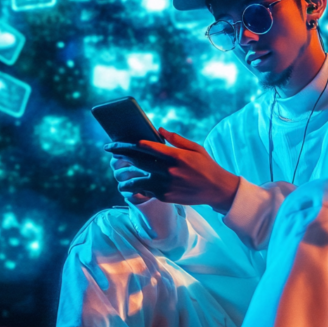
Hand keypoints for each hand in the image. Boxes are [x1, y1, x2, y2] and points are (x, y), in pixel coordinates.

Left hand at [105, 129, 240, 211]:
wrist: (217, 190)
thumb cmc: (207, 166)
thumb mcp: (195, 148)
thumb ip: (176, 139)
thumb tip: (159, 130)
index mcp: (175, 156)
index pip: (148, 147)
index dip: (131, 143)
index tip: (120, 142)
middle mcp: (168, 170)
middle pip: (138, 161)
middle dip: (121, 154)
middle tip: (110, 150)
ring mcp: (166, 185)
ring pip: (136, 181)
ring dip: (124, 178)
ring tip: (119, 176)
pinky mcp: (165, 196)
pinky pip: (146, 192)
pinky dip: (137, 189)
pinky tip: (130, 187)